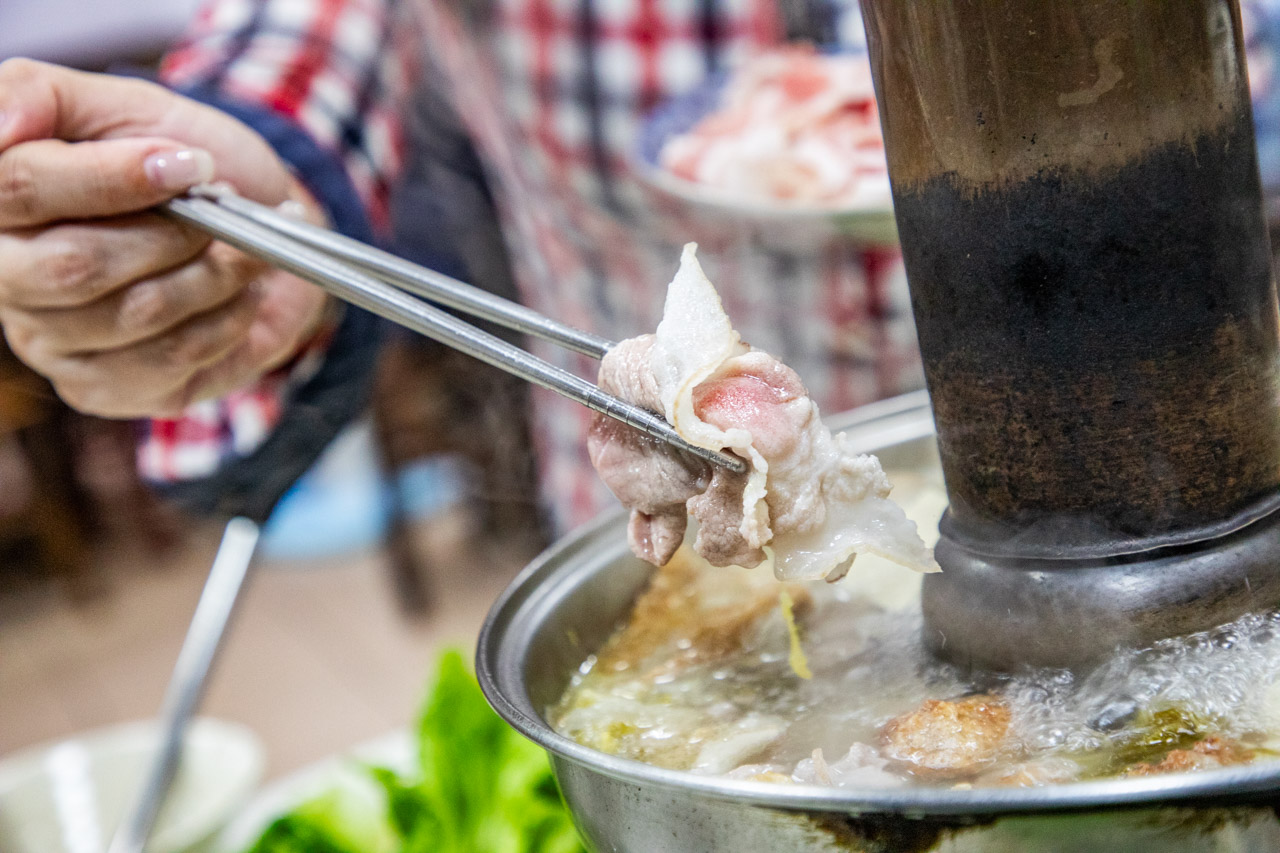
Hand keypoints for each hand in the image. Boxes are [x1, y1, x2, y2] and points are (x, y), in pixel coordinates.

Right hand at [0, 59, 330, 417]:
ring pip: (134, 315)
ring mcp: (54, 343)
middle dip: (172, 235)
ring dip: (212, 276)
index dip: (113, 178)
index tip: (190, 164)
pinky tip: (240, 293)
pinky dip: (226, 319)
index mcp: (2, 206)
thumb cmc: (182, 162)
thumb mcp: (123, 106)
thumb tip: (1, 123)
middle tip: (223, 207)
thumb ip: (44, 96)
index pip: (20, 190)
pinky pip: (171, 361)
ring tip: (244, 249)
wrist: (255, 226)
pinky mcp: (106, 389)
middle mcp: (11, 279)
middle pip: (74, 267)